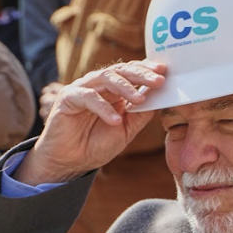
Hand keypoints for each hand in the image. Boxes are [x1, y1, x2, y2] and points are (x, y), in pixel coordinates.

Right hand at [15, 61, 167, 185]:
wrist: (69, 163)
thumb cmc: (95, 145)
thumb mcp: (126, 130)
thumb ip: (140, 114)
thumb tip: (159, 97)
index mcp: (112, 90)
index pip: (131, 72)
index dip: (147, 70)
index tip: (165, 72)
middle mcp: (98, 85)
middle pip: (121, 70)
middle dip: (141, 74)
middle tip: (158, 80)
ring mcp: (82, 89)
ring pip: (105, 78)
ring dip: (125, 87)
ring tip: (140, 99)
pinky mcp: (67, 98)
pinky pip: (88, 97)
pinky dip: (103, 107)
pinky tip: (115, 120)